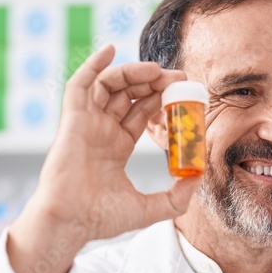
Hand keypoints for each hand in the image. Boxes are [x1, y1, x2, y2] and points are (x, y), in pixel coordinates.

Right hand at [8, 45, 201, 272]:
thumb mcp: (150, 209)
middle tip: (178, 78)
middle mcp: (101, 131)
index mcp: (116, 147)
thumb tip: (199, 178)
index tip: (184, 92)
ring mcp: (86, 124)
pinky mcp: (72, 120)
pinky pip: (80, 85)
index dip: (162, 99)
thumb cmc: (101, 218)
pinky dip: (93, 65)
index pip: (142, 113)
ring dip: (132, 73)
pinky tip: (109, 49)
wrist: (72, 222)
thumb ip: (177, 197)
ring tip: (156, 71)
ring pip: (109, 86)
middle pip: (129, 95)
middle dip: (153, 82)